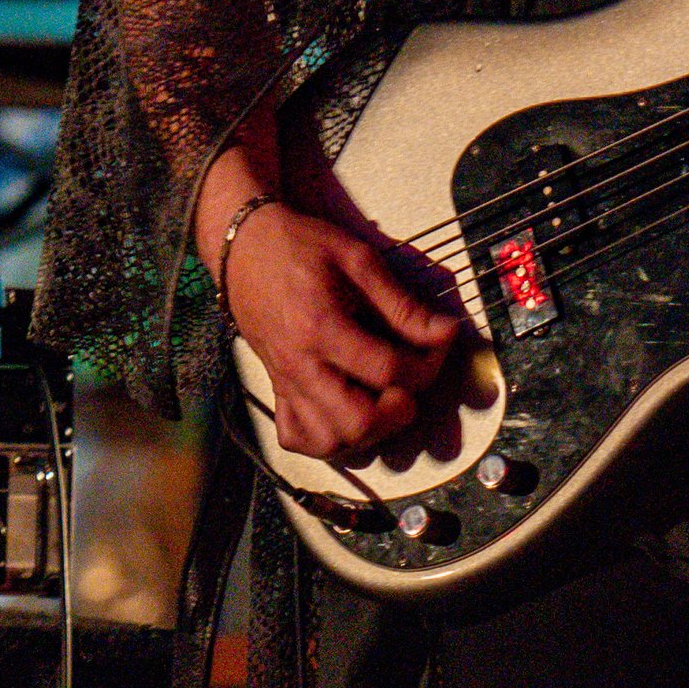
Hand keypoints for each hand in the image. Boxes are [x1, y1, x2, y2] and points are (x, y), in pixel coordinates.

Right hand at [220, 198, 459, 461]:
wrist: (243, 246)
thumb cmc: (300, 246)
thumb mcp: (358, 260)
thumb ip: (402, 304)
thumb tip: (445, 333)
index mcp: (320, 326)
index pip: (387, 370)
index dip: (427, 364)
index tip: (438, 344)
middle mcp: (299, 364)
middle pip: (357, 422)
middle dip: (397, 412)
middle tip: (408, 385)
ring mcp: (284, 381)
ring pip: (329, 441)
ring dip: (367, 432)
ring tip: (381, 402)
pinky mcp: (276, 388)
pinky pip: (297, 437)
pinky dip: (327, 439)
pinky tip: (346, 414)